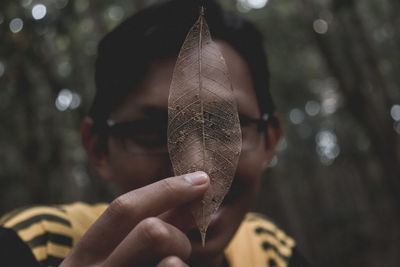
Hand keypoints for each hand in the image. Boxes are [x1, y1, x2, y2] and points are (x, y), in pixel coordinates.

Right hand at [60, 171, 208, 266]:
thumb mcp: (116, 256)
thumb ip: (151, 226)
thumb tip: (192, 197)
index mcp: (84, 255)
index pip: (125, 208)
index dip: (167, 188)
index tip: (202, 179)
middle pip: (152, 232)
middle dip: (178, 235)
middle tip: (180, 249)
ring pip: (173, 262)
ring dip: (182, 258)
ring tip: (174, 264)